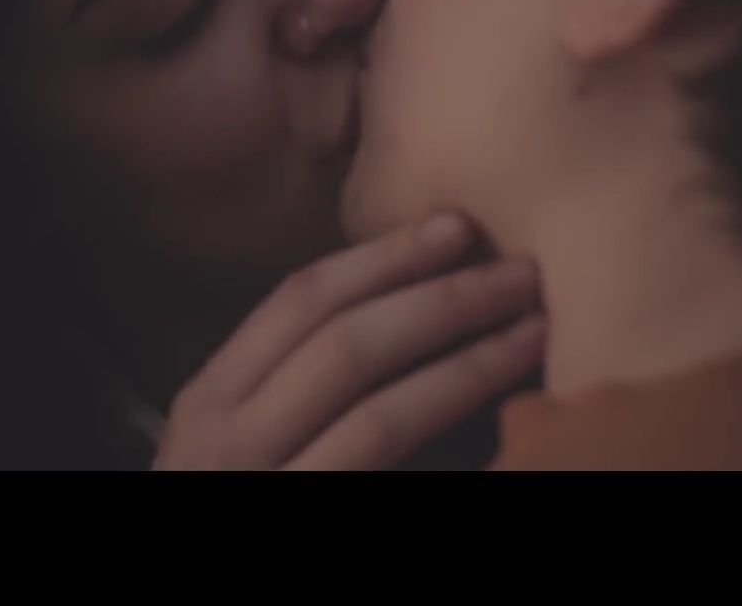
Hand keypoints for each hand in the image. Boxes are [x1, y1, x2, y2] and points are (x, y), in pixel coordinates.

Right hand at [152, 214, 543, 469]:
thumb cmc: (249, 494)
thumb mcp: (247, 451)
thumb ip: (305, 394)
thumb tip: (413, 316)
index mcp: (207, 405)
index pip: (296, 302)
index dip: (383, 257)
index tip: (457, 227)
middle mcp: (221, 445)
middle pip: (339, 338)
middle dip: (439, 295)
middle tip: (523, 272)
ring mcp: (264, 488)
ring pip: (375, 408)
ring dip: (467, 360)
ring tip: (535, 330)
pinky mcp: (307, 514)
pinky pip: (383, 462)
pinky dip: (452, 424)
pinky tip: (516, 426)